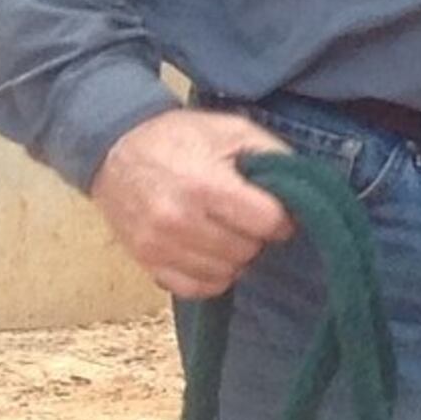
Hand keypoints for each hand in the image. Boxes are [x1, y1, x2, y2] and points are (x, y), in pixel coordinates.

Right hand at [91, 107, 296, 298]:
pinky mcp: (145, 262)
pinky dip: (211, 276)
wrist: (114, 148)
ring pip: (225, 274)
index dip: (282, 217)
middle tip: (247, 218)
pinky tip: (210, 252)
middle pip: (248, 251)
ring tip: (226, 231)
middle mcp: (178, 220)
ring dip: (235, 257)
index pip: (268, 222)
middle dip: (256, 236)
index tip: (276, 209)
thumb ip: (275, 156)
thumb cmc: (179, 137)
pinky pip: (195, 289)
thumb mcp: (233, 130)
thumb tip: (307, 190)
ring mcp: (157, 245)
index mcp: (203, 186)